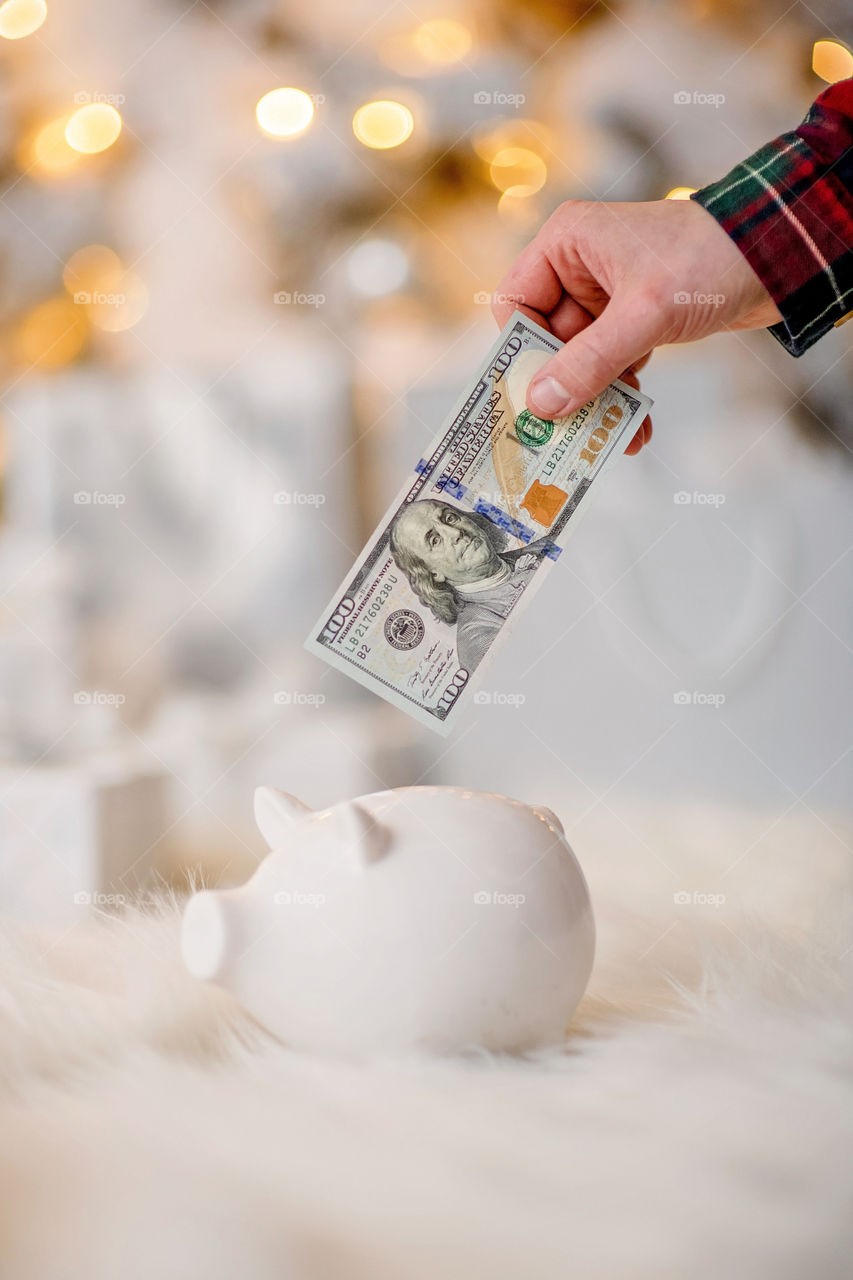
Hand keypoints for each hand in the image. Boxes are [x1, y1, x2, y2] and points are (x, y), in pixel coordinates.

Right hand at [493, 198, 782, 455]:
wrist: (779, 255)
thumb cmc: (708, 260)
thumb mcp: (644, 314)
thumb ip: (590, 361)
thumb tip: (541, 404)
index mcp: (565, 245)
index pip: (516, 306)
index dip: (519, 355)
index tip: (527, 400)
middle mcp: (579, 268)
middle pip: (548, 343)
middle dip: (563, 390)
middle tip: (564, 436)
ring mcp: (607, 298)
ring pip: (581, 362)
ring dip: (596, 402)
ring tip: (610, 439)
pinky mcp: (635, 321)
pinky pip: (612, 367)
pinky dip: (622, 396)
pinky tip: (635, 429)